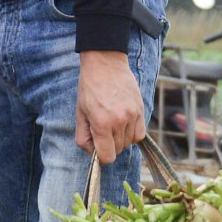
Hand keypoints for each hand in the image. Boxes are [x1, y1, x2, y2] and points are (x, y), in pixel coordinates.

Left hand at [76, 50, 145, 165]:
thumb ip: (83, 137)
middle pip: (118, 150)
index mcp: (101, 124)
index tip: (98, 147)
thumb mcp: (80, 113)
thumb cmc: (89, 88)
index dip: (101, 157)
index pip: (108, 157)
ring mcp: (132, 115)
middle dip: (109, 145)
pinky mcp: (141, 109)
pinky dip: (132, 133)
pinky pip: (140, 134)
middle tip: (102, 129)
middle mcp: (119, 121)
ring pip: (129, 142)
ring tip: (113, 123)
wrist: (105, 63)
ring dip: (121, 138)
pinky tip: (124, 123)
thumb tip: (92, 153)